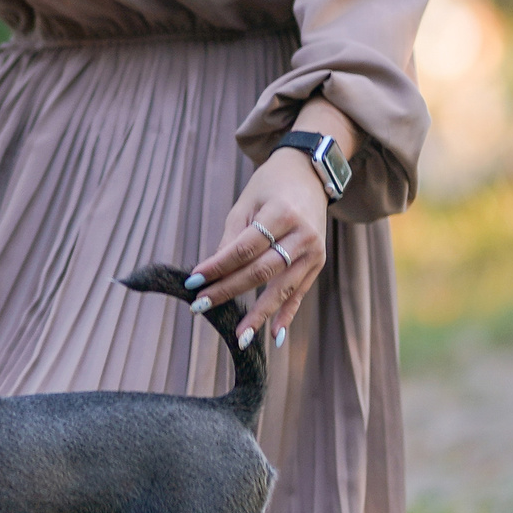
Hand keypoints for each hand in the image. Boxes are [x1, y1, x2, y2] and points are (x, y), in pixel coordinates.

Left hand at [189, 149, 326, 350]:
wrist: (310, 175)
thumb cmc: (271, 186)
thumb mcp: (247, 203)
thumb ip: (232, 238)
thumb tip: (212, 272)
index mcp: (282, 214)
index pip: (244, 248)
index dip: (218, 267)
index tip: (194, 281)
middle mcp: (302, 235)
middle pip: (261, 271)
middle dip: (229, 290)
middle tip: (201, 306)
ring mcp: (313, 252)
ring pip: (281, 288)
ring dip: (259, 315)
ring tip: (239, 337)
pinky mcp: (318, 263)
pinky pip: (299, 293)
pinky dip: (286, 315)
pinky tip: (273, 336)